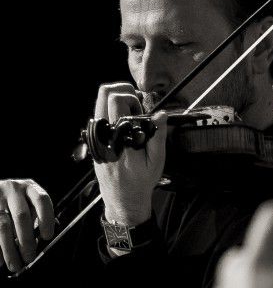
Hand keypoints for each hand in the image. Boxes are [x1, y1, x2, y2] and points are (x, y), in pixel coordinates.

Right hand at [0, 179, 53, 272]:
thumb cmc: (17, 202)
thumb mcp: (29, 203)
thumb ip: (36, 217)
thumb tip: (41, 242)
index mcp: (29, 187)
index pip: (42, 200)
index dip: (46, 218)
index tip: (47, 237)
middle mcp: (12, 189)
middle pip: (21, 216)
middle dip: (27, 240)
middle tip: (30, 258)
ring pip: (3, 226)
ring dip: (9, 249)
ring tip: (15, 265)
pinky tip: (1, 260)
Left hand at [93, 83, 166, 226]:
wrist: (123, 200)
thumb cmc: (141, 181)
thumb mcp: (156, 161)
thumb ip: (158, 136)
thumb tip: (161, 114)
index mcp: (117, 137)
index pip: (116, 101)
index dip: (132, 99)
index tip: (141, 111)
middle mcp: (102, 134)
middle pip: (104, 94)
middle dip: (123, 91)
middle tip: (136, 105)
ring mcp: (95, 137)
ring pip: (99, 104)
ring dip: (117, 101)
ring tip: (131, 114)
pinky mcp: (94, 142)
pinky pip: (100, 117)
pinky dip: (113, 113)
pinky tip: (125, 125)